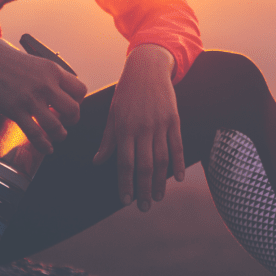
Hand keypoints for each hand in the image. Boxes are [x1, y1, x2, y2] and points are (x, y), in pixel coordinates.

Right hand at [0, 22, 86, 153]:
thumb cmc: (4, 58)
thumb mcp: (34, 62)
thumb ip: (47, 76)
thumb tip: (56, 89)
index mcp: (53, 70)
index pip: (80, 90)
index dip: (78, 102)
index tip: (70, 106)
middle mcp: (46, 84)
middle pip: (73, 110)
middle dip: (72, 120)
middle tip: (66, 122)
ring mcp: (31, 98)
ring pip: (56, 126)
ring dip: (60, 135)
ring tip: (57, 136)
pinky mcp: (15, 110)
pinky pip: (35, 133)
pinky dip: (43, 144)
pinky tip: (46, 148)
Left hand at [92, 44, 182, 210]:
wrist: (148, 68)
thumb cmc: (127, 92)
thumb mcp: (113, 114)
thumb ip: (108, 140)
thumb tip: (97, 162)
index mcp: (124, 128)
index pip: (124, 163)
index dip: (125, 183)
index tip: (125, 200)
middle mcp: (142, 128)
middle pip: (144, 166)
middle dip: (143, 189)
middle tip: (143, 207)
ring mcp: (160, 124)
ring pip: (161, 159)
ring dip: (160, 181)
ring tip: (158, 198)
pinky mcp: (174, 120)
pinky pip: (177, 146)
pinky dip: (178, 163)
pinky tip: (177, 178)